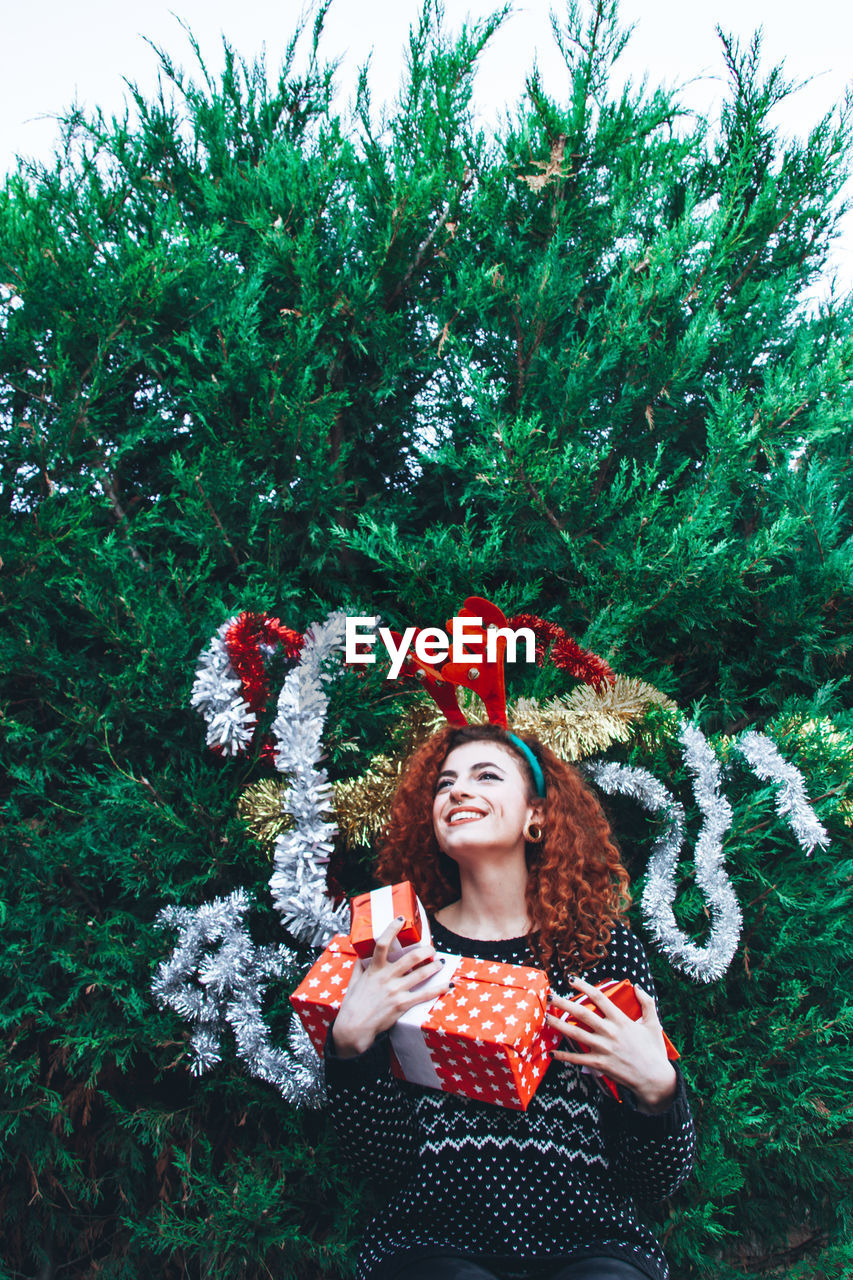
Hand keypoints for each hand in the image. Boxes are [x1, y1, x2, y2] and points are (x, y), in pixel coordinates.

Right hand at [331, 917, 450, 1057]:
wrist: (354, 1028)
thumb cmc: (352, 1005)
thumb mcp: (354, 981)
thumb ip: (360, 967)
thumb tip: (362, 954)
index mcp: (374, 969)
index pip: (383, 944)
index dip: (392, 929)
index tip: (401, 919)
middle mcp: (386, 977)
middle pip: (411, 958)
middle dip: (426, 950)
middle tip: (432, 948)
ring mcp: (395, 991)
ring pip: (421, 974)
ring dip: (434, 966)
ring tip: (441, 962)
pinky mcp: (402, 1004)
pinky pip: (425, 995)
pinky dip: (439, 989)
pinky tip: (448, 985)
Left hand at [546, 977, 676, 1112]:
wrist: (655, 1079)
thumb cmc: (654, 1051)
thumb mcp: (653, 1024)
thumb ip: (647, 1003)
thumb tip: (637, 986)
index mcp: (621, 1020)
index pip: (599, 998)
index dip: (584, 987)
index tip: (571, 979)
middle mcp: (609, 1032)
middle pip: (582, 1013)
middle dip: (563, 1003)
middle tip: (550, 996)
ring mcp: (603, 1048)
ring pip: (575, 1033)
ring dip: (558, 1024)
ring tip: (545, 1017)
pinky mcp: (600, 1064)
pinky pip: (578, 1059)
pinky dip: (564, 1056)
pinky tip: (552, 1052)